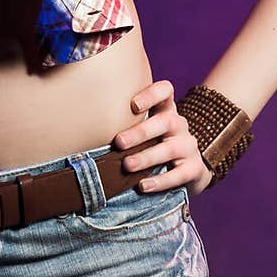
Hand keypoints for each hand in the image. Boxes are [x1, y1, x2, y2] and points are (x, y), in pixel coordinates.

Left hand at [112, 78, 214, 198]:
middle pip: (165, 121)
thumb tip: (82, 126)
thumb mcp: (144, 129)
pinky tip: (143, 185)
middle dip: (140, 132)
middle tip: (118, 142)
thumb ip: (124, 122)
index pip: (166, 91)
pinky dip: (160, 181)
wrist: (188, 169)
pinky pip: (179, 175)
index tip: (133, 105)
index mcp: (166, 110)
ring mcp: (189, 146)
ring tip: (127, 165)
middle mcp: (179, 125)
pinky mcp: (194, 169)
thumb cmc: (154, 143)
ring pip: (170, 149)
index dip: (152, 94)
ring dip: (146, 157)